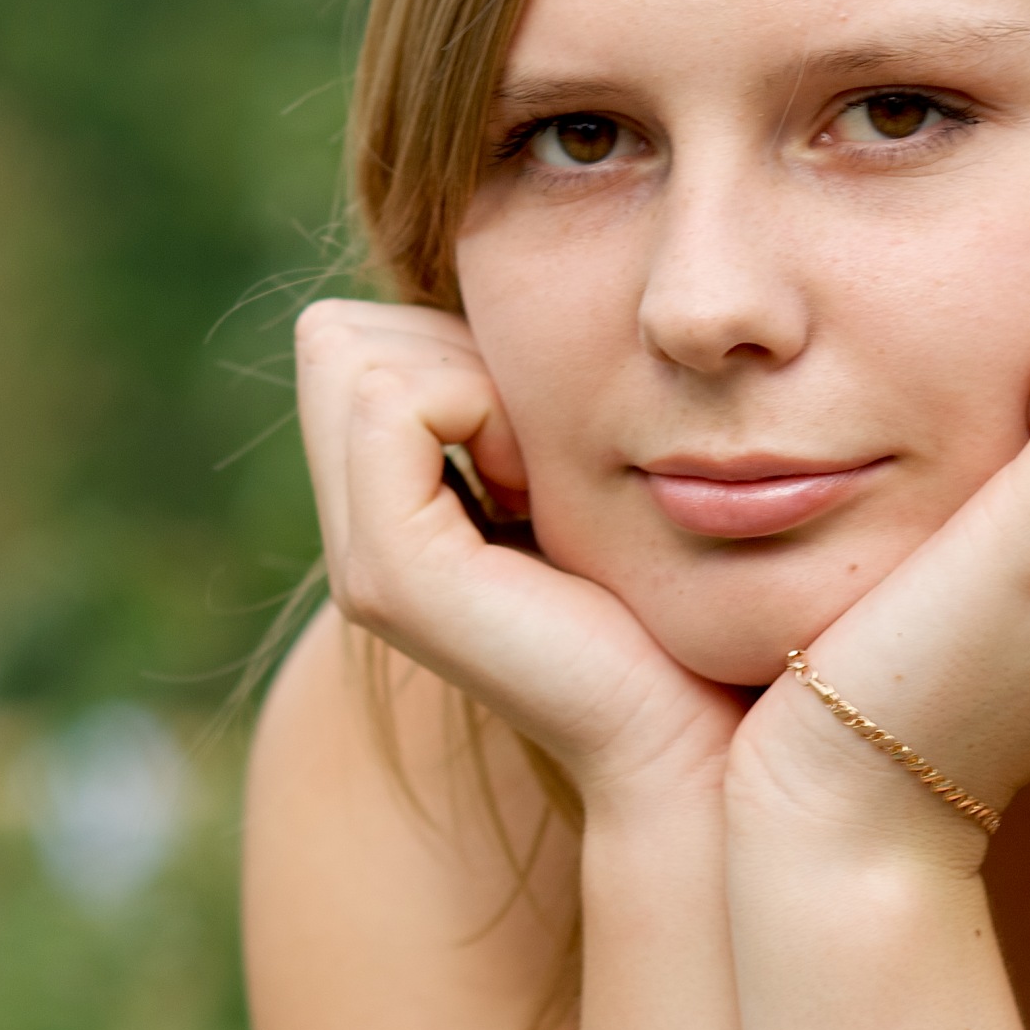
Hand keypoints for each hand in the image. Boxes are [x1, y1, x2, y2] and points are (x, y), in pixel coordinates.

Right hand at [295, 298, 743, 808]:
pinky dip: (472, 404)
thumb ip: (509, 399)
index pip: (349, 340)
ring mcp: (359, 560)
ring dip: (467, 379)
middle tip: (533, 454)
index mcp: (385, 510)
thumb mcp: (568, 469)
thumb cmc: (663, 601)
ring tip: (534, 476)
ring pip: (354, 353)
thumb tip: (496, 295)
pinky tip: (533, 488)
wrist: (692, 734)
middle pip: (338, 337)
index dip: (447, 349)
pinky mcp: (392, 573)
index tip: (536, 441)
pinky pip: (396, 401)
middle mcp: (351, 536)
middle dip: (447, 354)